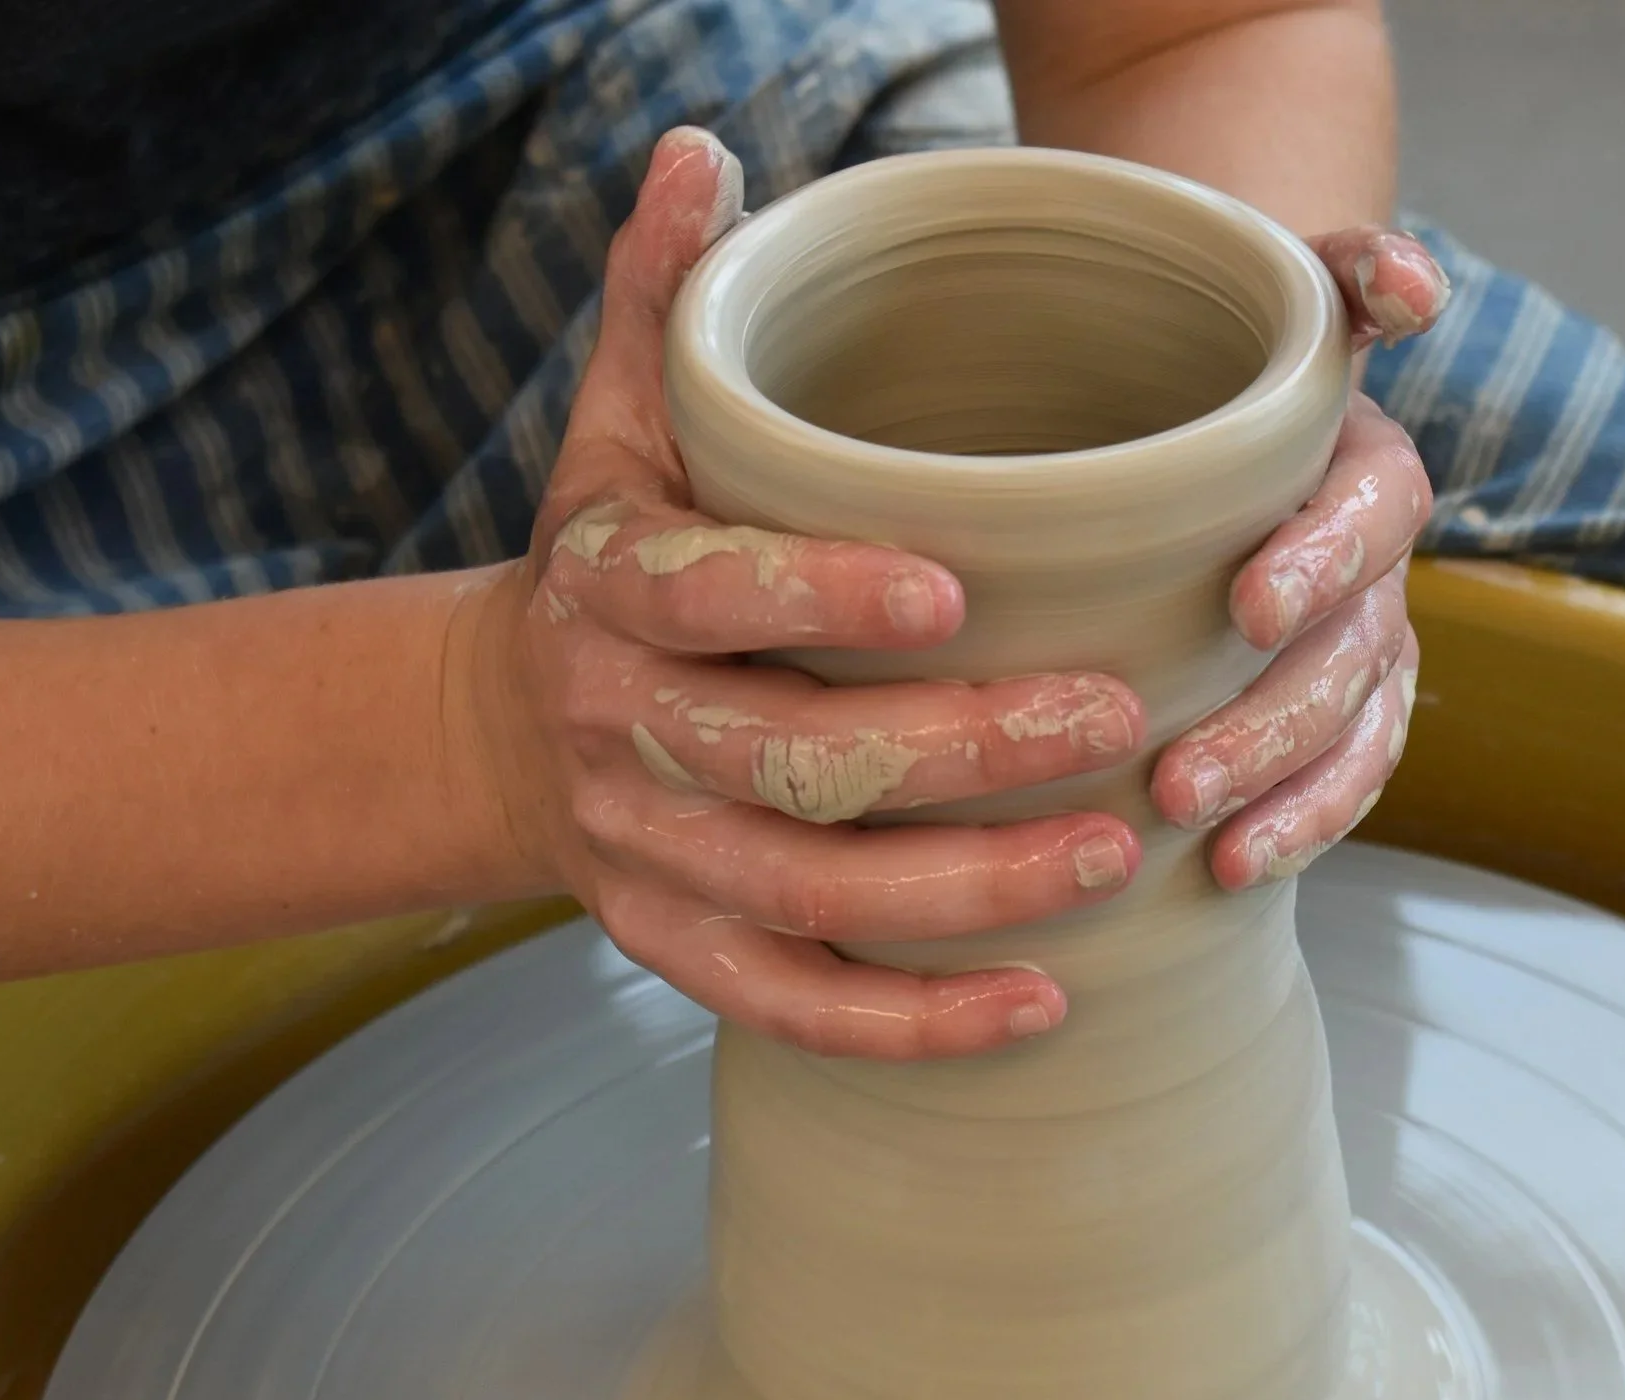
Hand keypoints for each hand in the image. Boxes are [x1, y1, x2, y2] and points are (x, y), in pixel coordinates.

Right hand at [472, 129, 1148, 1059]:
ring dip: (962, 893)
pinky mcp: (676, 945)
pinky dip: (910, 1022)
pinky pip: (787, 1006)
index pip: (705, 597)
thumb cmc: (622, 551)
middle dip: (951, 756)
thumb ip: (666, 299)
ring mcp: (646, 853)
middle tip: (1111, 718)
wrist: (511, 727)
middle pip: (784, 763)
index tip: (957, 591)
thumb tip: (699, 153)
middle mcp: (619, 730)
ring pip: (803, 896)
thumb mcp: (622, 419)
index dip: (817, 601)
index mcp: (609, 587)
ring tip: (1113, 855)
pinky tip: (1042, 1004)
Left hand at [1151, 226, 1449, 889]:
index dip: (1323, 559)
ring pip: (1353, 735)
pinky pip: (1341, 780)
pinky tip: (1228, 876)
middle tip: (1180, 780)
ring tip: (1207, 846)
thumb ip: (1353, 273)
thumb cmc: (1230, 356)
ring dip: (1290, 796)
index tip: (1248, 605)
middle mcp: (1382, 571)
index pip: (1373, 518)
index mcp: (1370, 473)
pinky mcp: (1335, 713)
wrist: (1224, 408)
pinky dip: (1299, 826)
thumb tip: (1417, 286)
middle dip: (1275, 724)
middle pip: (1352, 656)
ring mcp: (1364, 649)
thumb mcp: (1287, 292)